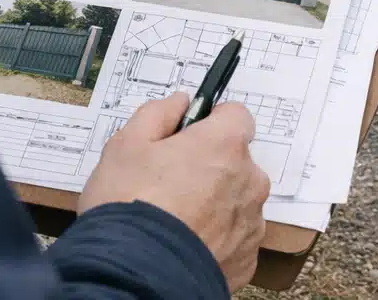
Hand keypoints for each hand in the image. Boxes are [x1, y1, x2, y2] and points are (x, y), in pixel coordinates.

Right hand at [79, 93, 269, 290]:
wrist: (134, 273)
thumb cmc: (129, 206)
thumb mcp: (126, 144)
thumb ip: (158, 113)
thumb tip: (180, 102)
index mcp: (225, 144)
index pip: (235, 115)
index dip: (210, 122)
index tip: (188, 135)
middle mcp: (249, 180)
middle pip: (236, 161)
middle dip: (210, 166)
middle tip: (170, 182)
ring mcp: (251, 222)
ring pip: (236, 200)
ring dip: (214, 204)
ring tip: (174, 218)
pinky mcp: (246, 258)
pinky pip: (234, 237)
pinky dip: (216, 238)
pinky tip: (184, 242)